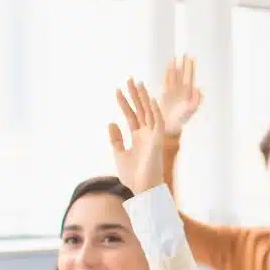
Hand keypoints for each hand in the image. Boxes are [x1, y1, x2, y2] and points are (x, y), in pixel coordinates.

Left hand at [108, 79, 166, 193]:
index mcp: (138, 137)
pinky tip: (150, 100)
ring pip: (149, 113)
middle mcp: (147, 134)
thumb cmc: (133, 176)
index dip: (124, 103)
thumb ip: (116, 139)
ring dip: (144, 98)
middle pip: (140, 110)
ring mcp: (153, 137)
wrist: (143, 190)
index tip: (117, 90)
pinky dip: (155, 112)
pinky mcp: (158, 142)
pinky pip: (158, 124)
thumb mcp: (119, 154)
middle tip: (129, 79)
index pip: (131, 115)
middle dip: (134, 95)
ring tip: (137, 83)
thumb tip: (111, 122)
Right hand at [159, 54, 201, 135]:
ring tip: (175, 58)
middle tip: (185, 54)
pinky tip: (169, 68)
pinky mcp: (166, 94)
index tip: (192, 58)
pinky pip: (167, 81)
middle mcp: (182, 91)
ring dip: (175, 67)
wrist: (170, 126)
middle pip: (183, 74)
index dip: (191, 68)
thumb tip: (199, 88)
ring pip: (175, 76)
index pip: (190, 77)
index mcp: (188, 93)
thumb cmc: (181, 120)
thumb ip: (196, 100)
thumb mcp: (190, 110)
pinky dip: (168, 74)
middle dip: (184, 65)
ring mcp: (174, 92)